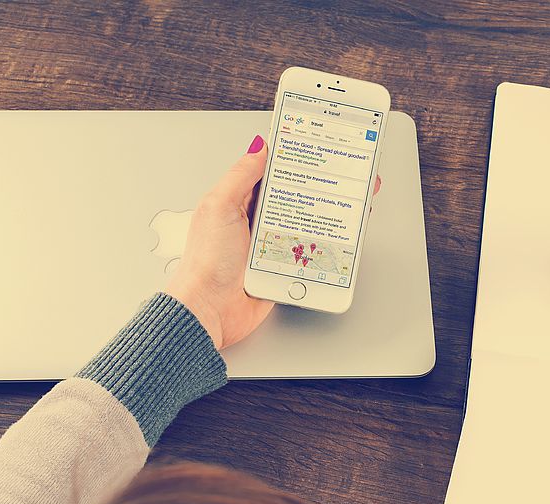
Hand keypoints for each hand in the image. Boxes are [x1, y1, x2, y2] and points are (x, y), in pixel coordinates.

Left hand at [165, 134, 381, 349]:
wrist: (210, 309)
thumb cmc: (206, 262)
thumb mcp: (219, 206)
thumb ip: (240, 175)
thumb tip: (259, 147)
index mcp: (239, 201)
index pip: (270, 171)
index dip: (292, 159)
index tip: (316, 148)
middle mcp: (256, 221)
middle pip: (294, 197)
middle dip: (317, 188)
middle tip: (341, 176)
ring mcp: (270, 244)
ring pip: (305, 224)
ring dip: (322, 219)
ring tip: (343, 205)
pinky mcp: (281, 266)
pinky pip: (307, 253)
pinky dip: (320, 247)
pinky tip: (332, 240)